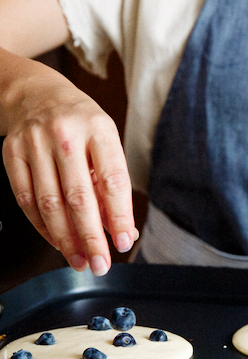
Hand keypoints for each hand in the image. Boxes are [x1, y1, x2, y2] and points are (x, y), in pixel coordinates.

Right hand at [1, 53, 136, 274]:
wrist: (38, 94)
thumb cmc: (83, 125)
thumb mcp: (107, 143)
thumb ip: (112, 184)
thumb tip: (120, 230)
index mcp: (99, 129)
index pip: (113, 180)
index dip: (120, 215)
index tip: (125, 242)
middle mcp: (66, 134)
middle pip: (79, 196)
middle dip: (91, 237)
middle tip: (101, 263)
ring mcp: (35, 143)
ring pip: (49, 203)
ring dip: (66, 239)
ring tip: (80, 260)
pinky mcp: (11, 154)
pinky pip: (26, 200)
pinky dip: (43, 227)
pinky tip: (58, 242)